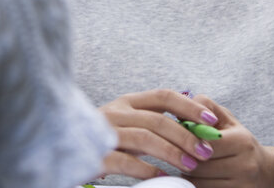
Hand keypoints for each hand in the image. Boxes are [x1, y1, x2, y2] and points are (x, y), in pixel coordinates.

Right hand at [98, 89, 220, 180]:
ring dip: (172, 152)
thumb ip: (152, 122)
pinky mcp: (96, 155)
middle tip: (205, 152)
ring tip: (191, 165)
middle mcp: (116, 111)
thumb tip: (190, 128)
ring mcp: (104, 132)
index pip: (164, 96)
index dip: (189, 106)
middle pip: (158, 119)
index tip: (210, 121)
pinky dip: (148, 170)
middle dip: (186, 136)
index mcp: (127, 102)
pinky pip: (127, 161)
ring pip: (145, 138)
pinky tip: (163, 177)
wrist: (62, 148)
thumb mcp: (128, 125)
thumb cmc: (103, 139)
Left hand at [185, 95, 273, 187]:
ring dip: (188, 174)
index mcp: (242, 141)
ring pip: (199, 183)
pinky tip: (199, 176)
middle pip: (200, 167)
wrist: (264, 170)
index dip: (189, 141)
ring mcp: (241, 186)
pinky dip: (197, 185)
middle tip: (179, 151)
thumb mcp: (227, 118)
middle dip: (185, 158)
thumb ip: (205, 106)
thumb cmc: (240, 140)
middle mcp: (245, 166)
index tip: (180, 137)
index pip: (206, 144)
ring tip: (188, 163)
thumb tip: (183, 111)